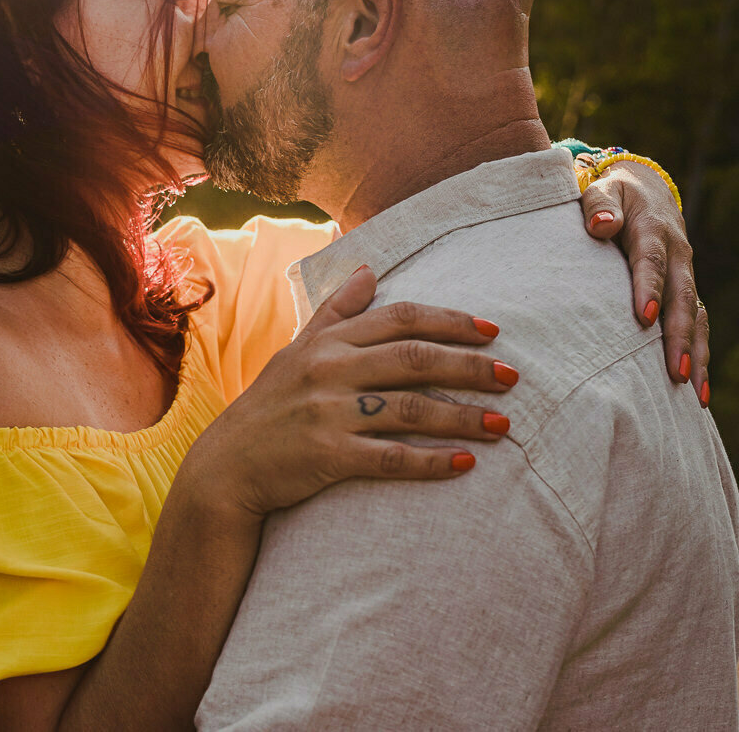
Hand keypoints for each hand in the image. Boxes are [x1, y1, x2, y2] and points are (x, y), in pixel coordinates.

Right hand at [190, 266, 514, 521]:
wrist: (225, 467)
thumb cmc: (268, 407)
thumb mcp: (296, 351)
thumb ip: (336, 313)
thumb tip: (368, 271)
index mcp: (328, 342)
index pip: (399, 319)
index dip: (450, 322)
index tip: (492, 333)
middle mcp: (329, 370)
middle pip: (414, 359)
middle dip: (469, 367)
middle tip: (512, 378)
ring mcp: (328, 413)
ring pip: (409, 409)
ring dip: (462, 416)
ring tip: (502, 424)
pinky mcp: (327, 455)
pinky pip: (390, 457)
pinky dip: (431, 460)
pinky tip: (465, 463)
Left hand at [579, 158, 709, 405]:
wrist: (646, 193)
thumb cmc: (613, 198)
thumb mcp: (603, 191)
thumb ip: (599, 206)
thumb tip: (601, 225)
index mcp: (653, 230)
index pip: (651, 260)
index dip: (649, 287)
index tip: (644, 317)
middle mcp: (677, 255)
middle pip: (682, 298)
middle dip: (679, 336)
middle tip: (674, 372)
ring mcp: (686, 276)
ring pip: (695, 318)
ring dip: (695, 354)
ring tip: (692, 392)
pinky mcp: (686, 293)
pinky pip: (697, 326)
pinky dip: (699, 356)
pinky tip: (697, 391)